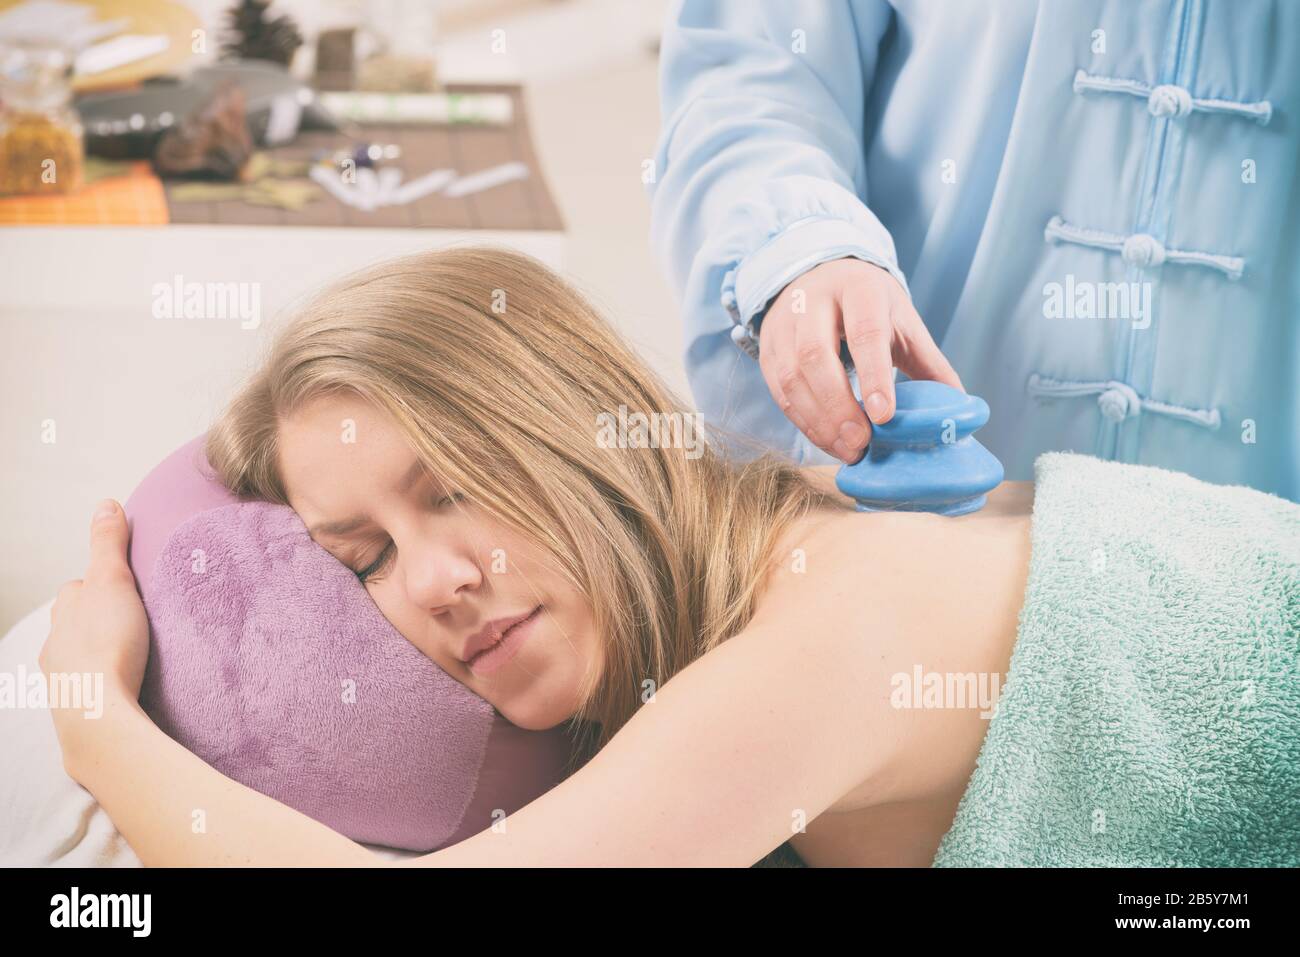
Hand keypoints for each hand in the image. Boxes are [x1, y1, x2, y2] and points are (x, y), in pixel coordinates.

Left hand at [40, 499, 149, 756]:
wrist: (99, 716)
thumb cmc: (107, 647)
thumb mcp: (112, 582)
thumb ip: (109, 545)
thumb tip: (105, 504)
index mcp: (63, 616)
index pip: (78, 588)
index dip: (101, 582)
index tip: (126, 584)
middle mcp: (56, 648)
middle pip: (77, 625)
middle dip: (100, 620)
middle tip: (135, 619)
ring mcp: (65, 682)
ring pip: (82, 658)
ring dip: (104, 654)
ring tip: (136, 655)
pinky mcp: (81, 710)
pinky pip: (94, 689)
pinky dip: (108, 683)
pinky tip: (129, 686)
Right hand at [757, 258, 963, 462]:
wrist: (819, 277)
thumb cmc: (867, 306)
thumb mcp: (902, 322)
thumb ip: (929, 363)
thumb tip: (959, 408)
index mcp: (859, 288)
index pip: (864, 331)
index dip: (873, 374)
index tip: (884, 416)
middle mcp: (814, 300)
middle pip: (816, 354)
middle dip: (838, 406)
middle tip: (861, 443)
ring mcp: (784, 324)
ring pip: (791, 375)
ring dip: (818, 420)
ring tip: (847, 449)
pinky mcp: (767, 347)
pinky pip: (778, 390)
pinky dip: (802, 421)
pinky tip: (826, 440)